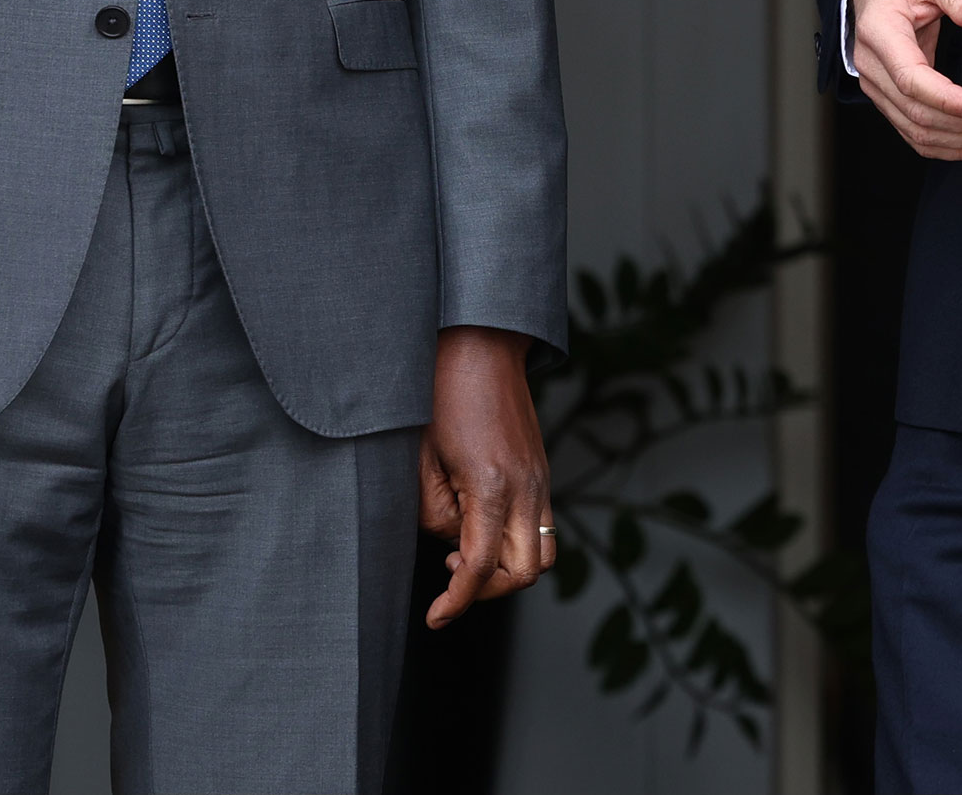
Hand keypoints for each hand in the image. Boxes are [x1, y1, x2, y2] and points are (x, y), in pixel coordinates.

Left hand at [419, 326, 553, 626]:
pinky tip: (479, 527)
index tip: (434, 617)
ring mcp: (540, 478)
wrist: (479, 344)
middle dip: (486, 591)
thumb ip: (432, 512)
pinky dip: (515, 543)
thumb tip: (449, 542)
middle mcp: (527, 487)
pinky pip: (541, 526)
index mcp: (492, 486)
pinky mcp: (541, 470)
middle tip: (448, 582)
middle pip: (525, 572)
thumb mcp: (419, 458)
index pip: (479, 568)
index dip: (456, 602)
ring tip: (463, 555)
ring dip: (506, 569)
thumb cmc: (440, 394)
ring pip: (543, 554)